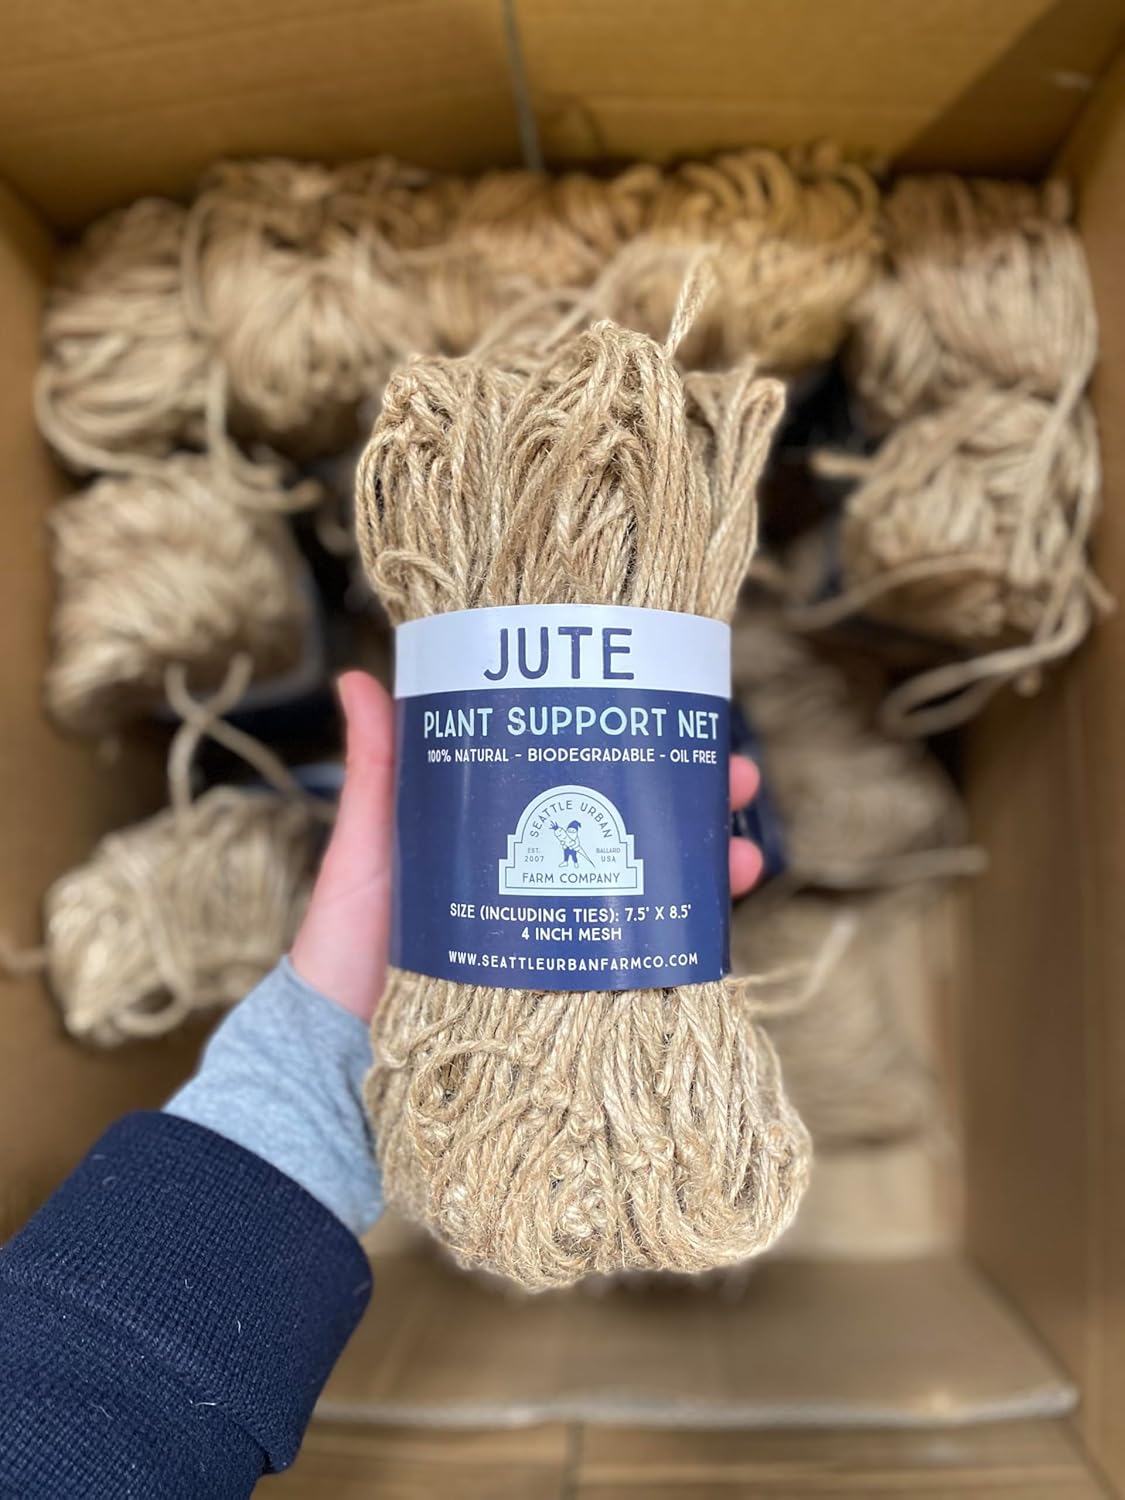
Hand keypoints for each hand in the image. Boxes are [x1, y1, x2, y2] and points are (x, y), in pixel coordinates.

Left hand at [291, 671, 764, 1023]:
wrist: (337, 1055)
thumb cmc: (346, 947)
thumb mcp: (369, 849)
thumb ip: (378, 773)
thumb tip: (361, 681)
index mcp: (503, 836)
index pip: (583, 777)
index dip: (634, 747)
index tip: (673, 714)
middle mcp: (544, 882)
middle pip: (635, 829)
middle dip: (694, 800)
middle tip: (734, 776)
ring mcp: (562, 941)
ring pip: (652, 892)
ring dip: (706, 867)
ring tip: (742, 855)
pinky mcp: (572, 1000)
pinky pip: (643, 968)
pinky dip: (685, 946)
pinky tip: (713, 928)